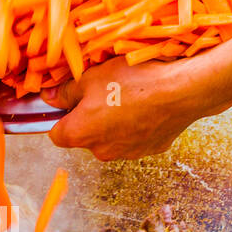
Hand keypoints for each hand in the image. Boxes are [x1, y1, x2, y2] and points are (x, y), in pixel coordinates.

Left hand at [42, 53, 231, 159]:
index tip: (67, 102)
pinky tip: (145, 106)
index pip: (55, 133)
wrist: (181, 91)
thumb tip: (50, 97)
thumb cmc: (133, 81)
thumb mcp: (92, 77)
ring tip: (128, 96)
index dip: (59, 116)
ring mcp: (125, 154)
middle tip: (102, 92)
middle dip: (89, 117)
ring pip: (110, 138)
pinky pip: (133, 138)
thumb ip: (67, 91)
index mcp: (79, 134)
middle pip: (84, 136)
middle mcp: (100, 151)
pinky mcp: (148, 150)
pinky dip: (135, 125)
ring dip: (113, 122)